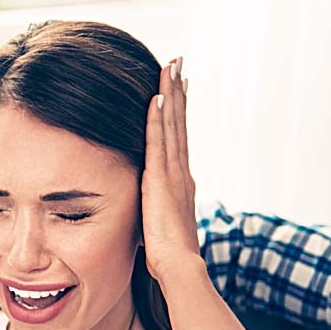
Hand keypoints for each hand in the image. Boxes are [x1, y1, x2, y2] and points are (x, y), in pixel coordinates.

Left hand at [141, 57, 201, 282]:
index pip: (178, 138)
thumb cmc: (168, 256)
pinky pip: (159, 141)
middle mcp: (181, 171)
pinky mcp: (161, 179)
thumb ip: (156, 211)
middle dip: (178, 92)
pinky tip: (156, 97)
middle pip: (179, 123)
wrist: (178, 266)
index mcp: (180, 181)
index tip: (178, 87)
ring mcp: (173, 173)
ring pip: (172, 125)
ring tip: (171, 67)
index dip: (178, 112)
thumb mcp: (160, 225)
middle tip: (178, 63)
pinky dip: (159, 118)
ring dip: (171, 94)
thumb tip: (149, 211)